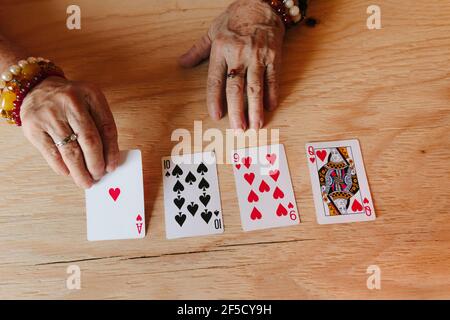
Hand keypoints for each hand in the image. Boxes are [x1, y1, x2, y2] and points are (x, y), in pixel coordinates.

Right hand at [20, 76, 118, 188]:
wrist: (36, 87)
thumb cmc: (70, 102)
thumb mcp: (89, 104)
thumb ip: (100, 127)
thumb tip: (107, 160)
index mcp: (91, 94)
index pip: (107, 128)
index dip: (111, 151)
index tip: (112, 166)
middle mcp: (71, 102)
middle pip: (89, 140)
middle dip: (96, 164)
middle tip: (98, 176)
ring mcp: (50, 114)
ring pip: (70, 151)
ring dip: (80, 171)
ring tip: (85, 181)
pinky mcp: (33, 126)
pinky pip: (51, 153)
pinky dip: (62, 167)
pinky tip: (68, 173)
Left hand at [180, 0, 284, 129]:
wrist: (262, 4)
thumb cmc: (235, 18)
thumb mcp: (213, 32)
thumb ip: (197, 51)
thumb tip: (181, 63)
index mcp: (221, 50)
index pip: (216, 80)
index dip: (215, 99)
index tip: (216, 116)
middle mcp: (239, 55)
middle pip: (236, 88)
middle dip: (237, 110)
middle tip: (238, 129)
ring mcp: (258, 56)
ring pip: (256, 86)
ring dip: (255, 108)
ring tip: (256, 125)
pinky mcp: (273, 56)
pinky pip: (273, 78)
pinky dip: (272, 93)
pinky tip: (271, 107)